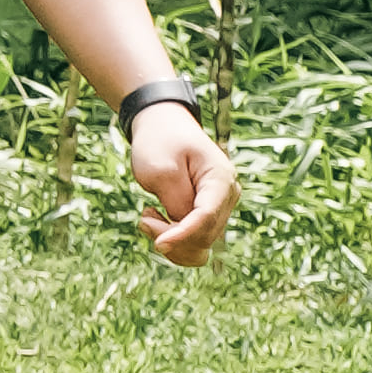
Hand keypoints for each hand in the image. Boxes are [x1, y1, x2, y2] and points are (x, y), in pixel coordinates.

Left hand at [127, 105, 237, 263]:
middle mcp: (226, 196)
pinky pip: (194, 243)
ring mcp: (219, 208)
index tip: (158, 243)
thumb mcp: (161, 167)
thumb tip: (185, 229)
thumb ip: (176, 201)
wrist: (163, 127)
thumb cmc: (161, 141)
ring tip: (149, 217)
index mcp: (220, 178)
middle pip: (205, 236)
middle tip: (144, 217)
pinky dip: (174, 241)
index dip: (183, 235)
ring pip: (200, 245)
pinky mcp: (207, 216)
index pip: (207, 217)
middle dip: (172, 236)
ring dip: (172, 242)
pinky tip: (157, 219)